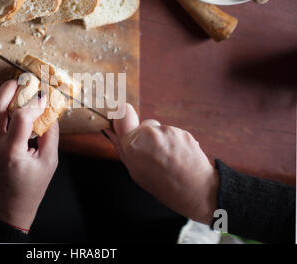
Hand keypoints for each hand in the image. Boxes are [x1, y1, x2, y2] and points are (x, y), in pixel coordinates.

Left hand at [0, 80, 58, 231]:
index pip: (20, 117)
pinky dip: (2, 108)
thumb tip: (51, 111)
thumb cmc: (32, 187)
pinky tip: (15, 105)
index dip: (34, 103)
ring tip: (17, 87)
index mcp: (12, 152)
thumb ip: (50, 134)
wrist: (10, 206)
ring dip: (3, 96)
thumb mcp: (50, 162)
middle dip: (8, 90)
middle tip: (22, 80)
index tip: (45, 97)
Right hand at [105, 104, 218, 224]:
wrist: (196, 190)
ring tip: (168, 159)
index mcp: (133, 146)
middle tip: (153, 155)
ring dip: (161, 140)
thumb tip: (110, 132)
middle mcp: (149, 134)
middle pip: (143, 125)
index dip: (122, 117)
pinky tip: (178, 156)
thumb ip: (124, 150)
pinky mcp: (182, 131)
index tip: (123, 120)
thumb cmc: (164, 186)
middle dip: (146, 136)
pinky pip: (172, 133)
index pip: (122, 116)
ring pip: (159, 130)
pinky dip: (174, 142)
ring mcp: (167, 132)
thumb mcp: (136, 172)